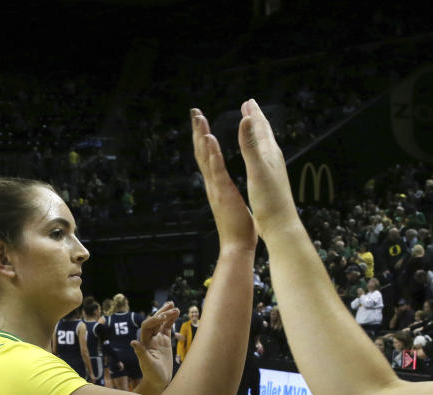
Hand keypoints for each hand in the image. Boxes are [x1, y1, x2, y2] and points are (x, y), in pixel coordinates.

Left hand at [132, 301, 179, 392]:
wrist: (158, 381)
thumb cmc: (152, 375)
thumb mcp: (147, 364)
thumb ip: (141, 353)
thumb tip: (133, 342)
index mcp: (145, 342)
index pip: (147, 326)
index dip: (153, 320)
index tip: (163, 318)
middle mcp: (150, 338)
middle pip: (154, 321)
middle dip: (162, 313)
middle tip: (171, 306)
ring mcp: (158, 339)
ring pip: (161, 323)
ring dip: (167, 314)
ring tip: (174, 306)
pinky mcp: (165, 341)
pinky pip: (167, 328)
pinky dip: (171, 321)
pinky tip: (176, 313)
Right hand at [191, 109, 255, 252]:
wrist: (236, 246)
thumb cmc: (237, 227)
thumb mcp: (229, 202)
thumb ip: (222, 189)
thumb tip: (219, 182)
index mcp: (217, 184)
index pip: (209, 157)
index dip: (204, 138)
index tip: (201, 121)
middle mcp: (213, 183)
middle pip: (203, 152)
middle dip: (199, 131)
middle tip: (194, 111)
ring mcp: (216, 187)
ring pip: (206, 157)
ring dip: (202, 136)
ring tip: (199, 119)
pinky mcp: (223, 192)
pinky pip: (217, 169)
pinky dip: (212, 153)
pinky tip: (210, 139)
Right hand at [236, 99, 298, 237]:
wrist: (281, 225)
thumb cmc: (269, 200)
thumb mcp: (256, 169)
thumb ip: (250, 144)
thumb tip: (247, 118)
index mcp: (270, 154)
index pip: (261, 128)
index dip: (254, 114)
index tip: (248, 101)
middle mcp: (273, 160)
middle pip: (265, 134)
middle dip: (256, 119)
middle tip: (250, 107)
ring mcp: (273, 171)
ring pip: (264, 146)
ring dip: (257, 134)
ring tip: (252, 127)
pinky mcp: (270, 182)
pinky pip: (262, 160)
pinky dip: (256, 152)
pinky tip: (256, 157)